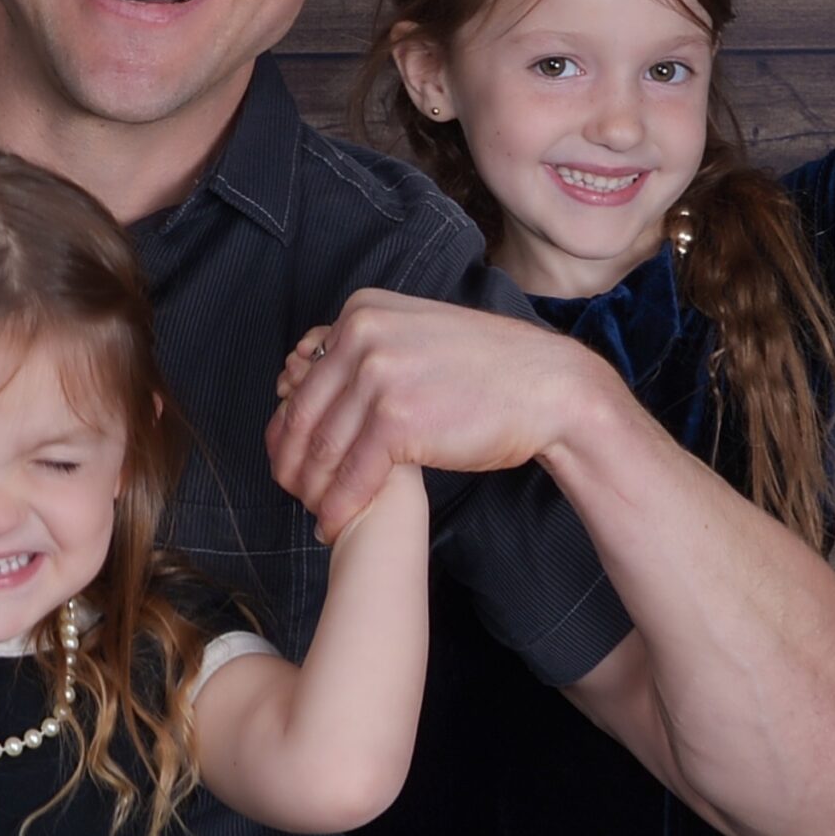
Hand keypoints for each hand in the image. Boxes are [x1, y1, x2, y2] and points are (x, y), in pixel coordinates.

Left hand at [268, 289, 601, 540]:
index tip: (288, 454)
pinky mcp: (397, 420)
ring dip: (312, 491)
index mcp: (359, 311)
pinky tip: (334, 523)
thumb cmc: (484, 367)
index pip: (302, 375)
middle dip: (292, 462)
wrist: (547, 386)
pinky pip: (352, 474)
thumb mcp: (414, 331)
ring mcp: (377, 377)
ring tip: (313, 513)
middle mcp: (360, 336)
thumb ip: (366, 347)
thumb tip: (308, 373)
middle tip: (292, 493)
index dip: (289, 423)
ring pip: (323, 448)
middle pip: (304, 414)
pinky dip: (339, 505)